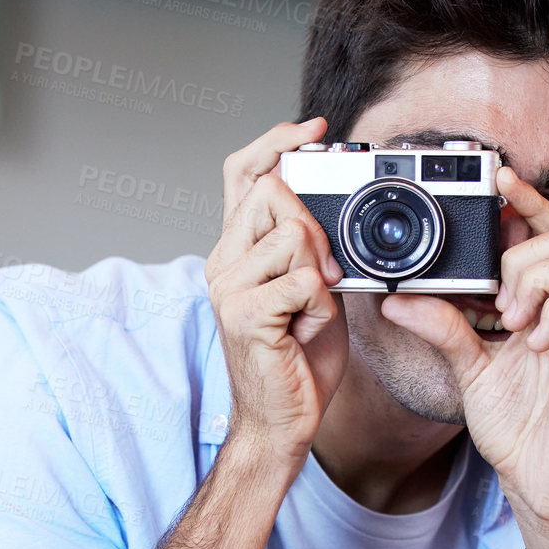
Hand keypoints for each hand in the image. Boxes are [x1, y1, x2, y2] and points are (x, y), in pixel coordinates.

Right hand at [205, 117, 347, 466]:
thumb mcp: (311, 289)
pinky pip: (304, 281)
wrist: (281, 421)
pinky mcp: (245, 313)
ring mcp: (228, 286)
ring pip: (295, 235)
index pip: (244, 172)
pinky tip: (305, 332)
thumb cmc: (297, 360)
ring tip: (308, 315)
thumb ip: (309, 246)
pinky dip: (320, 308)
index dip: (275, 141)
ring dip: (321, 277)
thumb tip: (325, 203)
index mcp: (235, 251)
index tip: (312, 127)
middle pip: (274, 192)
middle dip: (315, 226)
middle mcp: (223, 262)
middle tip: (323, 275)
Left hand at [377, 166, 548, 537]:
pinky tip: (536, 345)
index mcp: (540, 301)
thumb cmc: (514, 422)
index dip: (525, 197)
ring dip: (537, 281)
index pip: (541, 230)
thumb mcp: (467, 366)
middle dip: (521, 256)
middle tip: (497, 305)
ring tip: (513, 322)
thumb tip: (398, 296)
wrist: (535, 475)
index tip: (498, 174)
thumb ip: (441, 325)